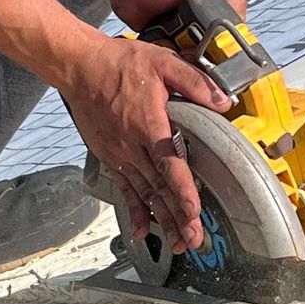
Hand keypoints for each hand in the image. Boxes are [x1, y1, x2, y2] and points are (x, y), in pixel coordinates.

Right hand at [57, 35, 232, 253]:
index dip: (182, 190)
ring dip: (162, 220)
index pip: (169, 164)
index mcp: (148, 123)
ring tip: (178, 242)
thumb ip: (194, 81)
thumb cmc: (120, 63)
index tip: (194, 211)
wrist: (80, 67)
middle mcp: (132, 145)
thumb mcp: (162, 62)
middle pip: (158, 187)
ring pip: (144, 193)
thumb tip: (224, 100)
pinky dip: (134, 211)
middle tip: (193, 240)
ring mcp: (119, 154)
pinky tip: (142, 231)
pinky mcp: (110, 157)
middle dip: (177, 216)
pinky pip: (124, 189)